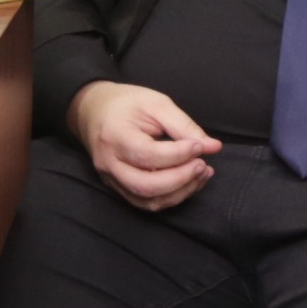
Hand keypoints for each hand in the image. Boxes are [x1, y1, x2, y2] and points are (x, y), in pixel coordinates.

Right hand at [71, 81, 218, 210]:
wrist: (93, 111)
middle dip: (181, 179)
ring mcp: (112, 179)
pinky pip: (146, 203)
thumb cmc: (126, 104)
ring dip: (180, 192)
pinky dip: (172, 197)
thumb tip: (213, 146)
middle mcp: (109, 163)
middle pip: (146, 185)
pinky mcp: (118, 188)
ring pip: (148, 201)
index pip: (147, 155)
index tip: (200, 147)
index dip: (178, 155)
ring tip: (202, 173)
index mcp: (114, 136)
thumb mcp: (156, 104)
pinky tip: (189, 181)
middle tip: (203, 164)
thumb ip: (184, 126)